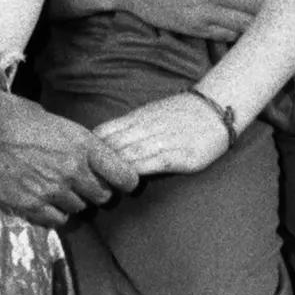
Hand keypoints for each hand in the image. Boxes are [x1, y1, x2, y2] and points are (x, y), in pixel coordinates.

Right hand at [0, 95, 138, 227]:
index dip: (127, 180)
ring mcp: (53, 190)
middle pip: (102, 196)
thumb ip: (71, 140)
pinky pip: (57, 220)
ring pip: (79, 209)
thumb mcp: (50, 119)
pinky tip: (45, 199)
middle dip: (96, 190)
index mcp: (82, 143)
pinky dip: (55, 213)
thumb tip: (82, 152)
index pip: (123, 174)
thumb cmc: (13, 115)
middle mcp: (73, 170)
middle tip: (84, 182)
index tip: (125, 182)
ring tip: (57, 187)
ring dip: (73, 201)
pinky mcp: (33, 205)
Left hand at [95, 92, 231, 177]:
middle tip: (84, 180)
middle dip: (98, 164)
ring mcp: (165, 141)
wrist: (215, 109)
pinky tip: (128, 181)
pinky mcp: (182, 156)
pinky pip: (155, 162)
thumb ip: (130, 126)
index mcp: (139, 117)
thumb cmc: (181, 113)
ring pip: (131, 154)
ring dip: (114, 170)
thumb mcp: (151, 113)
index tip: (79, 163)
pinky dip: (139, 171)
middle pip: (115, 145)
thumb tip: (103, 140)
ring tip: (100, 186)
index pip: (106, 131)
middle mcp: (148, 127)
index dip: (91, 149)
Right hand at [117, 0, 275, 40]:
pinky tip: (249, 26)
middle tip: (290, 0)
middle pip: (259, 4)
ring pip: (246, 24)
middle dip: (277, 3)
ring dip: (263, 21)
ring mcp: (205, 13)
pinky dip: (242, 31)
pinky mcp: (196, 28)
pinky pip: (228, 35)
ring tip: (276, 17)